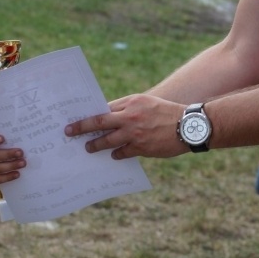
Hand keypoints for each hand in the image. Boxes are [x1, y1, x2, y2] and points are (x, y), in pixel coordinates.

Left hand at [64, 94, 186, 159]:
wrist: (189, 126)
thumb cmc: (166, 112)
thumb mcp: (147, 103)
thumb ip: (128, 108)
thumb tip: (108, 116)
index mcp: (131, 102)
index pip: (104, 108)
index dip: (90, 114)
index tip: (77, 118)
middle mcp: (130, 116)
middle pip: (99, 122)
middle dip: (81, 128)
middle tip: (69, 132)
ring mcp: (135, 133)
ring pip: (107, 140)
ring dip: (96, 145)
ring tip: (88, 148)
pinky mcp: (142, 147)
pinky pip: (122, 152)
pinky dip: (116, 154)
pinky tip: (113, 155)